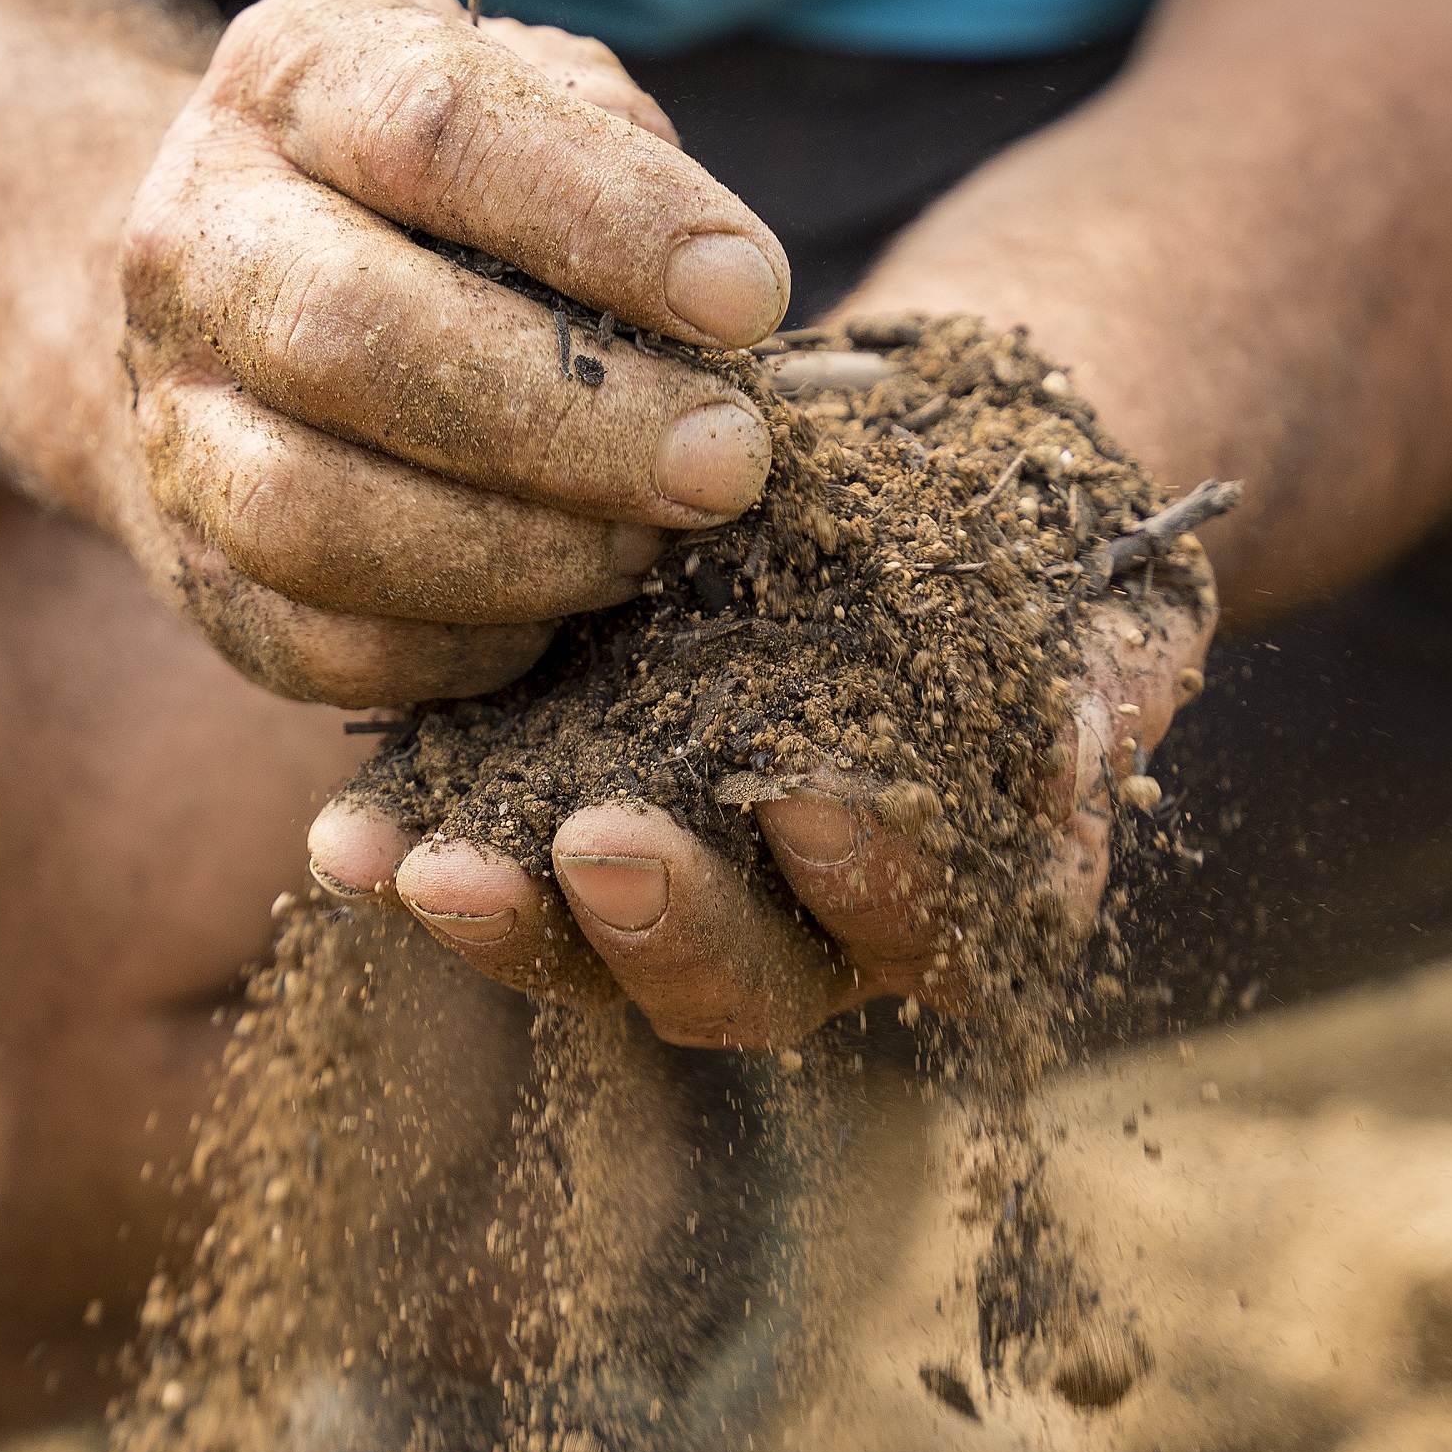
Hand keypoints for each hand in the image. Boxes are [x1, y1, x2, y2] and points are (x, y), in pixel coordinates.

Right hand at [109, 0, 790, 707]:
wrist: (228, 296)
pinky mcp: (196, 574)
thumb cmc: (428, 195)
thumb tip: (716, 295)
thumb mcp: (512, 98)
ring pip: (309, 515)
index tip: (748, 298)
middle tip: (726, 464)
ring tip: (650, 548)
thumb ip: (609, 148)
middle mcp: (199, 244)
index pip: (435, 128)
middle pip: (351, 335)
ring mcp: (176, 422)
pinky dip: (464, 646)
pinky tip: (560, 611)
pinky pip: (323, 643)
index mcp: (293, 81)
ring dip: (515, 552)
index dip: (605, 219)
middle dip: (569, 419)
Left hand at [307, 555, 1214, 1043]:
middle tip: (601, 842)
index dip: (869, 882)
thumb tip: (1078, 760)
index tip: (814, 790)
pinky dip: (413, 853)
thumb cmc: (1046, 553)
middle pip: (737, 979)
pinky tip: (346, 840)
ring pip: (590, 952)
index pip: (918, 932)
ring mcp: (678, 889)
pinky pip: (486, 865)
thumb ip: (1105, 676)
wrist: (933, 472)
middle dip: (666, 920)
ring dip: (509, 919)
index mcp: (952, 899)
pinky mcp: (563, 822)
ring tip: (424, 866)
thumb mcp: (1106, 592)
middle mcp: (806, 933)